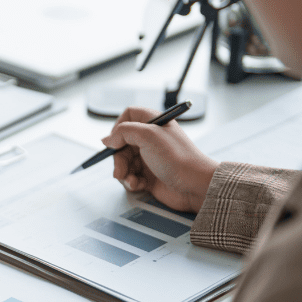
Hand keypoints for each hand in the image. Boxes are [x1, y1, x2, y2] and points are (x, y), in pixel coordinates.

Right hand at [102, 106, 219, 212]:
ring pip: (123, 162)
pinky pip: (130, 177)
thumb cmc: (177, 158)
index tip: (115, 141)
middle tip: (121, 169)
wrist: (194, 186)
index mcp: (153, 123)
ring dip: (123, 172)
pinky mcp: (149, 176)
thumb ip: (123, 132)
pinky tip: (138, 185)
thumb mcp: (148, 136)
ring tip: (131, 180)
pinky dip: (131, 182)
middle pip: (121, 143)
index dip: (118, 127)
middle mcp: (151, 139)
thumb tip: (107, 140)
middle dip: (118, 158)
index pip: (129, 116)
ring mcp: (149, 158)